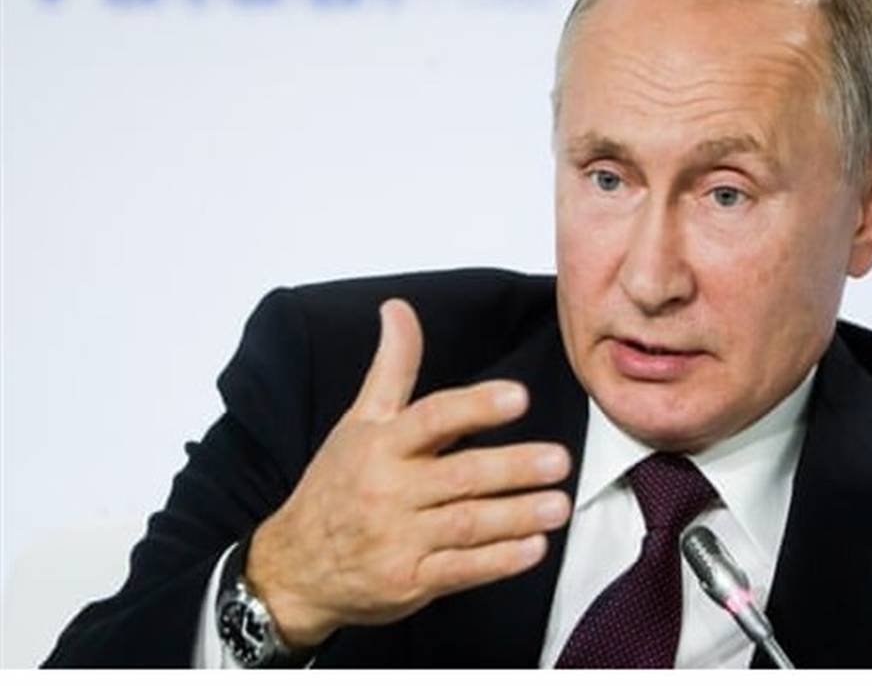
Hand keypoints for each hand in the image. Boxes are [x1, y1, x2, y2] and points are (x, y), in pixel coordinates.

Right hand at [243, 299, 571, 648]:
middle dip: (514, 468)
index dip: (476, 407)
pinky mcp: (409, 581)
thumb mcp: (358, 422)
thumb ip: (391, 368)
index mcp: (381, 445)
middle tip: (559, 459)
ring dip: (517, 515)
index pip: (432, 419)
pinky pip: (461, 570)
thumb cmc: (336, 486)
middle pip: (461, 475)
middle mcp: (389, 491)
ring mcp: (398, 540)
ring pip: (467, 525)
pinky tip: (534, 547)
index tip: (518, 397)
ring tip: (558, 504)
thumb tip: (399, 308)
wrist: (294, 568)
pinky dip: (500, 561)